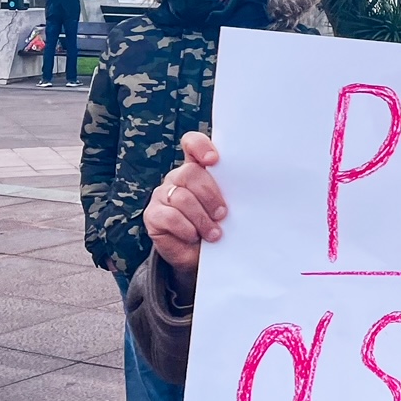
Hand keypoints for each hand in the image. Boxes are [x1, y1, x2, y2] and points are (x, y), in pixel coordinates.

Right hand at [143, 131, 227, 274]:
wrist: (199, 257)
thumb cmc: (217, 226)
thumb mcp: (226, 208)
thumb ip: (230, 193)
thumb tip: (247, 192)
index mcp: (198, 169)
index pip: (192, 144)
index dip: (200, 147)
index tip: (213, 160)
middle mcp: (178, 177)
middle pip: (190, 173)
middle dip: (210, 195)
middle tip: (223, 214)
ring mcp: (162, 195)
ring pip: (181, 197)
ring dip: (201, 218)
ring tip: (214, 233)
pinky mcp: (153, 214)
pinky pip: (170, 217)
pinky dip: (186, 229)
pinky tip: (194, 236)